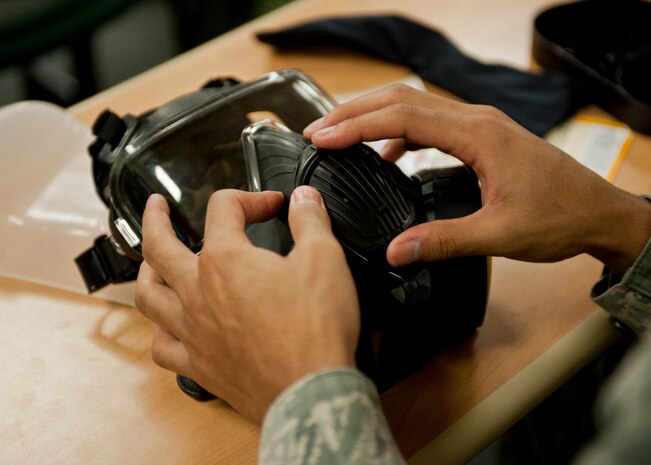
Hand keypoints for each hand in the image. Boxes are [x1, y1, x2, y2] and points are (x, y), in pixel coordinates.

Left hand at [135, 187, 359, 422]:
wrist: (311, 392)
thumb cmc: (315, 330)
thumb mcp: (325, 259)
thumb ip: (309, 221)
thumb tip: (303, 198)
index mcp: (226, 260)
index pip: (225, 209)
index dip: (251, 198)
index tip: (272, 205)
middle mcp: (199, 292)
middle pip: (159, 246)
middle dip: (155, 219)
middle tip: (156, 206)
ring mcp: (194, 331)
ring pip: (148, 295)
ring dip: (145, 271)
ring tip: (149, 262)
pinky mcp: (200, 365)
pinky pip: (163, 347)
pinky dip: (160, 331)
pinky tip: (169, 326)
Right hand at [304, 84, 650, 275]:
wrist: (598, 213)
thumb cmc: (560, 217)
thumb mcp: (500, 234)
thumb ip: (443, 241)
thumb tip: (396, 252)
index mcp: (478, 135)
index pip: (403, 117)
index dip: (357, 125)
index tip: (323, 136)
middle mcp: (476, 121)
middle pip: (403, 100)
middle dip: (355, 112)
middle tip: (318, 130)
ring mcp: (479, 126)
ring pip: (415, 107)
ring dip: (374, 118)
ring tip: (341, 137)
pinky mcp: (481, 138)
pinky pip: (430, 124)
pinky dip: (400, 133)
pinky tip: (388, 155)